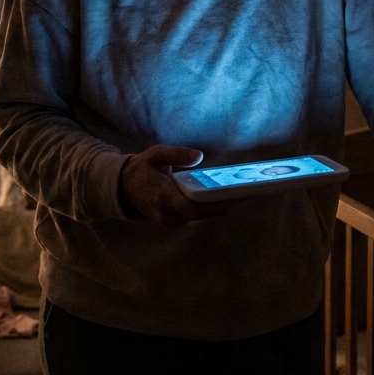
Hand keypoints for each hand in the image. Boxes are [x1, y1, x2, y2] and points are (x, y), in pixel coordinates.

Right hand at [119, 145, 233, 226]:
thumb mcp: (155, 155)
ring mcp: (172, 219)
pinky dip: (213, 204)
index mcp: (161, 197)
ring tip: (244, 188)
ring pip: (202, 214)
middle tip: (248, 188)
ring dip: (221, 203)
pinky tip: (228, 192)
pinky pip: (199, 213)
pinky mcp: (177, 219)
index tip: (233, 194)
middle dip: (225, 201)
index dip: (213, 202)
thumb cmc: (142, 169)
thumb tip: (199, 156)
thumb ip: (176, 155)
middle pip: (203, 212)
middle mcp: (168, 214)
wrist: (125, 189)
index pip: (190, 206)